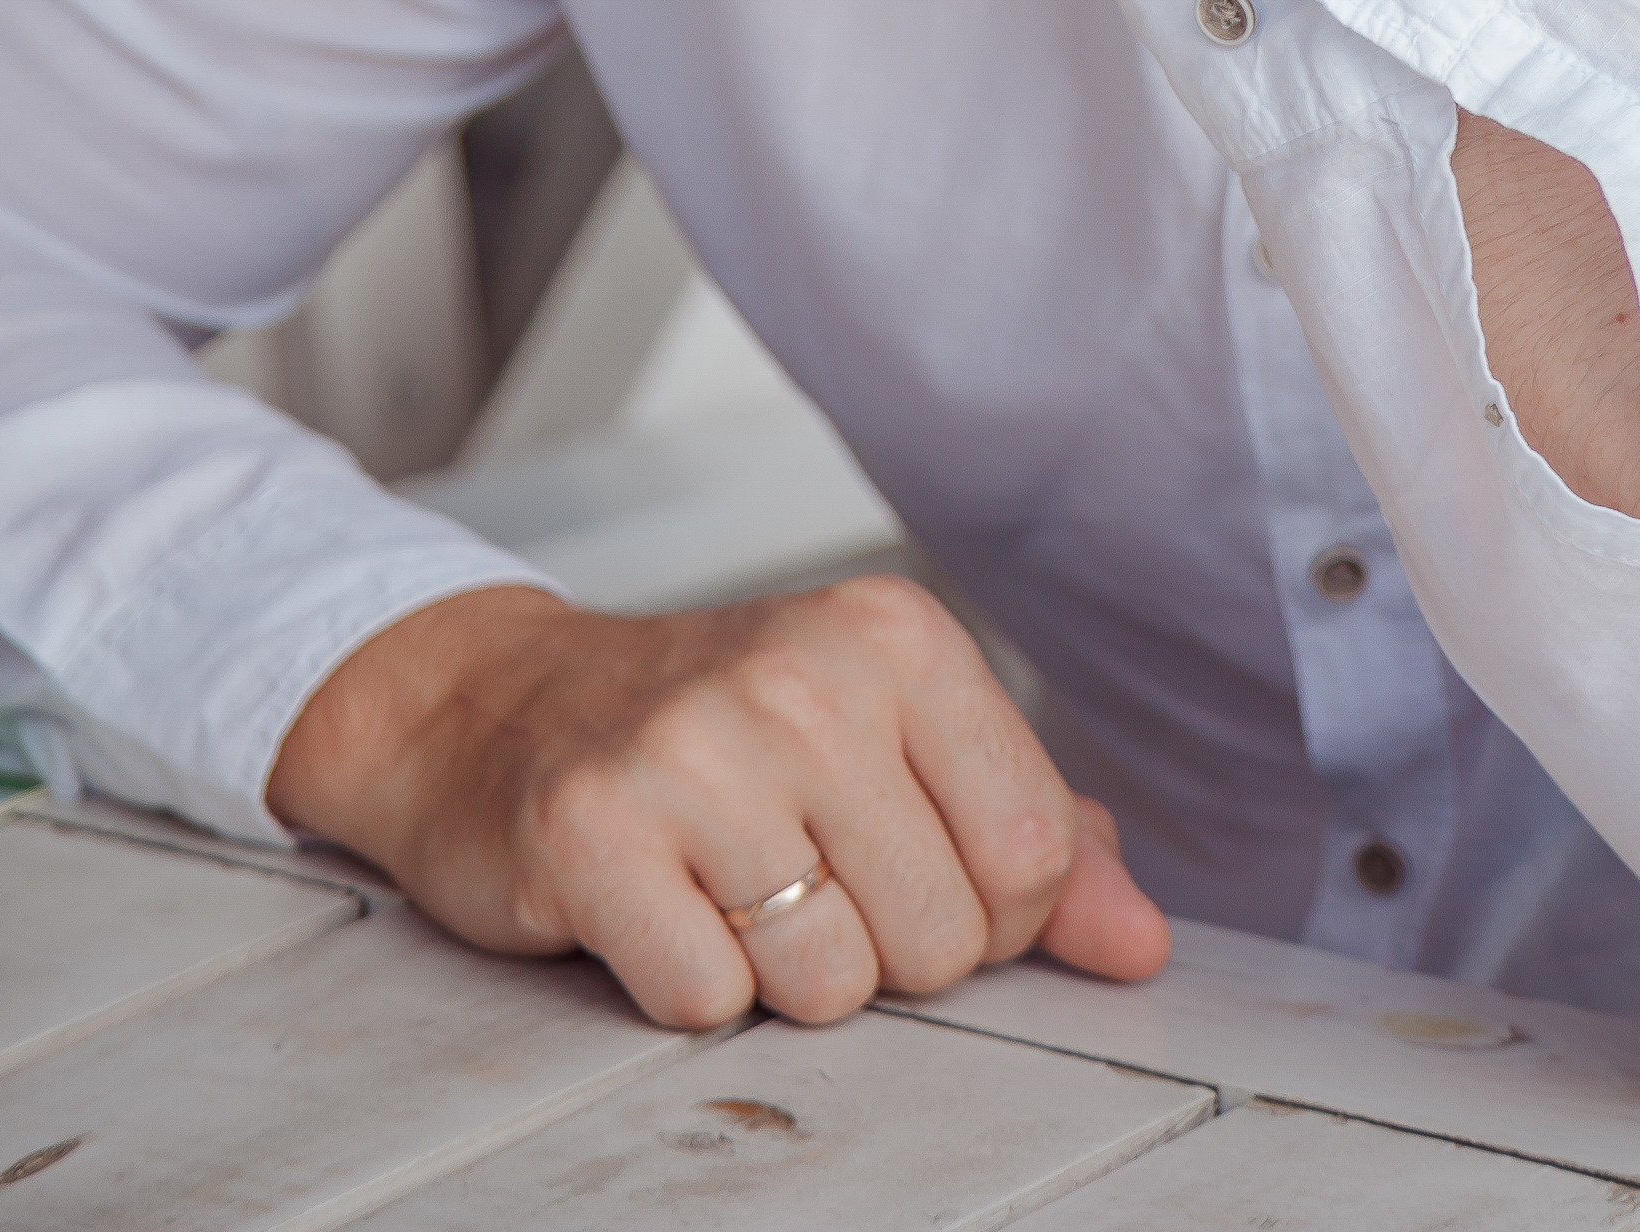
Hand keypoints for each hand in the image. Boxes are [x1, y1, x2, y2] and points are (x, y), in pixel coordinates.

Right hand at [266, 574, 1170, 1028]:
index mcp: (899, 636)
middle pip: (940, 941)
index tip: (902, 861)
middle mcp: (804, 675)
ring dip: (778, 973)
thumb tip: (1140, 939)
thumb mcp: (892, 743)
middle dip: (877, 946)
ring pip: (830, 986)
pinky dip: (683, 983)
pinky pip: (707, 1001)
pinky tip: (654, 903)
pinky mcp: (592, 830)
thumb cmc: (719, 733)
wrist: (500, 703)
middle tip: (793, 868)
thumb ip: (1037, 836)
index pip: (1033, 858)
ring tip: (721, 881)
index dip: (983, 910)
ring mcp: (693, 749)